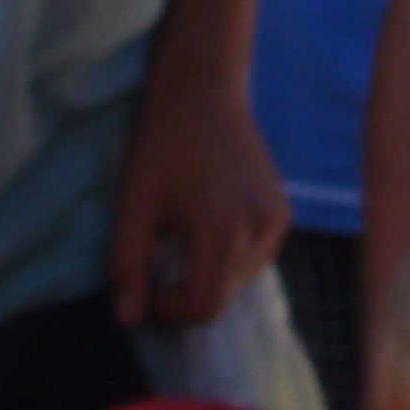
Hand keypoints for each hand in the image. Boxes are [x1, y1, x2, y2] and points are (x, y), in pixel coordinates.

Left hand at [108, 53, 288, 329]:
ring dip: (208, 276)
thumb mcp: (134, 204)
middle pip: (223, 297)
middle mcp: (260, 231)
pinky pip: (255, 257)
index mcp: (223, 232)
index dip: (168, 309)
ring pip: (240, 280)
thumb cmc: (162, 142)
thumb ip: (128, 264)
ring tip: (182, 239)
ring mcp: (276, 221)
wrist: (203, 89)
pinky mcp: (282, 211)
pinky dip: (229, 258)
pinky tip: (207, 226)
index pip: (203, 307)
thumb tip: (127, 320)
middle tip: (158, 259)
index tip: (145, 282)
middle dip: (186, 293)